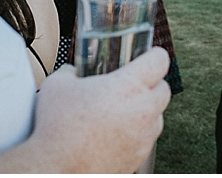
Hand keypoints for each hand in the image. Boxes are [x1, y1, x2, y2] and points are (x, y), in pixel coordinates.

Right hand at [25, 47, 170, 172]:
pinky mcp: (140, 156)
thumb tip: (71, 72)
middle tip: (133, 85)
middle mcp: (144, 110)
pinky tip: (116, 132)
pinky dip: (137, 133)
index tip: (149, 55)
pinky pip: (147, 139)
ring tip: (122, 111)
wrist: (57, 169)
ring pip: (158, 116)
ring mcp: (144, 136)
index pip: (160, 60)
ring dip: (146, 111)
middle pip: (164, 88)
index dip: (154, 55)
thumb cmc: (58, 128)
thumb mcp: (57, 86)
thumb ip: (70, 72)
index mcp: (129, 86)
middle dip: (152, 84)